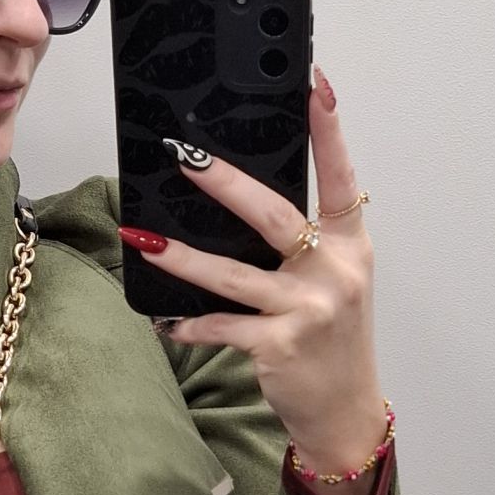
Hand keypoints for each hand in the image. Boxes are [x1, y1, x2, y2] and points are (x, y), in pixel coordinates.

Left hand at [119, 65, 388, 479]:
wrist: (345, 410)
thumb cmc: (333, 339)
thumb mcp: (335, 280)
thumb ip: (307, 241)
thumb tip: (242, 199)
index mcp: (351, 244)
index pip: (340, 176)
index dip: (328, 130)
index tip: (314, 84)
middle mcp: (333, 270)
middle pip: (274, 215)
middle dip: (226, 184)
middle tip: (186, 156)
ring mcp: (307, 308)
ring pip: (233, 274)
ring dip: (183, 258)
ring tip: (143, 239)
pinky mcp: (279, 345)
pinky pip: (222, 326)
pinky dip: (190, 325)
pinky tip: (166, 321)